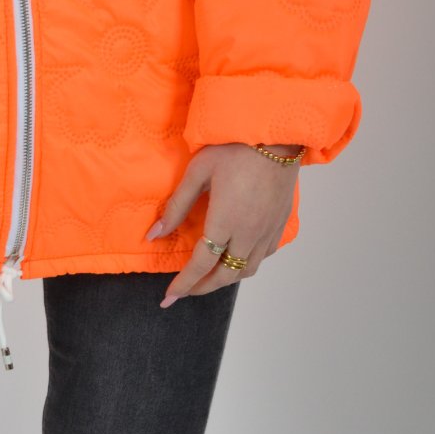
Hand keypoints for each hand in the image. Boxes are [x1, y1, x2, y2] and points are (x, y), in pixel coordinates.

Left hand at [145, 142, 299, 306]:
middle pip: (225, 275)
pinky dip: (246, 264)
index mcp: (225, 222)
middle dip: (203, 288)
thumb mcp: (198, 171)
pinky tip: (236, 256)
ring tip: (207, 277)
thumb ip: (177, 205)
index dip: (183, 284)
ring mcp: (268, 231)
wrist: (277, 136)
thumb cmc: (234, 148)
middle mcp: (249, 234)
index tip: (168, 297)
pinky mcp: (280, 224)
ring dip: (225, 279)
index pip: (200, 264)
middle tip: (185, 291)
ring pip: (246, 270)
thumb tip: (153, 234)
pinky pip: (262, 256)